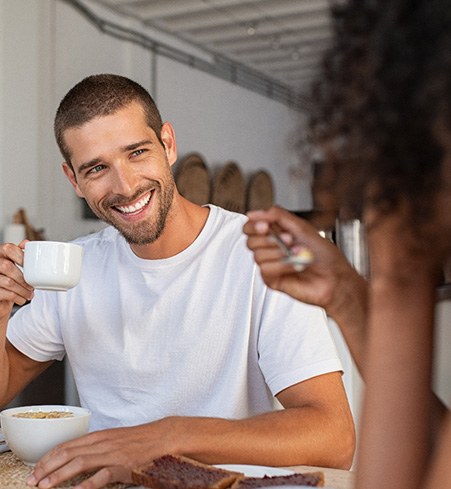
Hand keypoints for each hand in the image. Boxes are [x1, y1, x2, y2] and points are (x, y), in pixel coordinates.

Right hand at [0, 241, 33, 318]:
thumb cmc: (6, 279)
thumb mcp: (12, 265)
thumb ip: (17, 254)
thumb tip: (26, 243)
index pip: (8, 248)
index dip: (21, 256)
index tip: (31, 266)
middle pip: (7, 266)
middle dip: (23, 278)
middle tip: (32, 286)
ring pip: (8, 282)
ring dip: (23, 290)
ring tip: (29, 294)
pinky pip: (5, 294)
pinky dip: (17, 297)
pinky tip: (21, 299)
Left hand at [27, 419, 176, 488]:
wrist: (162, 437)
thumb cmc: (140, 440)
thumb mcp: (115, 439)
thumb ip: (97, 447)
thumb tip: (78, 457)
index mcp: (99, 436)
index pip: (67, 444)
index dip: (49, 456)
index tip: (36, 467)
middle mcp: (102, 443)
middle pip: (68, 452)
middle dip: (47, 466)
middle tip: (33, 479)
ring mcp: (112, 453)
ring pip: (79, 462)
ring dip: (59, 475)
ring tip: (45, 485)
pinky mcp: (123, 465)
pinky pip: (102, 476)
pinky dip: (88, 484)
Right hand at [244, 206, 359, 315]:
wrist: (335, 278)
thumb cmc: (325, 255)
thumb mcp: (301, 227)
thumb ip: (277, 216)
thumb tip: (253, 213)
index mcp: (277, 233)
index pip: (251, 226)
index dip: (254, 225)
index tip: (265, 225)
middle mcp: (271, 248)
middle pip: (250, 241)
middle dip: (269, 239)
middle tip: (288, 239)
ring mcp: (271, 264)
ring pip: (257, 255)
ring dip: (280, 252)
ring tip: (298, 253)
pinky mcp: (272, 279)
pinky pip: (266, 269)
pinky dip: (283, 265)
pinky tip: (296, 265)